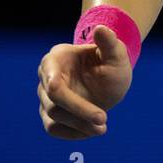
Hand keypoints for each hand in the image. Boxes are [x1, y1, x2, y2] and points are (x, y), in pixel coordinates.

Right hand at [37, 25, 132, 140]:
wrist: (109, 77)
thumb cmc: (111, 62)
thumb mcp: (117, 53)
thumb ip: (109, 42)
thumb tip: (101, 29)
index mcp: (56, 58)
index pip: (54, 84)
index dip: (74, 103)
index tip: (99, 115)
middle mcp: (46, 76)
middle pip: (53, 104)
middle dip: (80, 115)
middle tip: (104, 122)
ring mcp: (45, 96)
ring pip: (52, 118)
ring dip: (77, 127)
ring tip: (102, 129)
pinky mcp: (49, 112)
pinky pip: (53, 128)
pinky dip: (71, 133)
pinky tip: (91, 132)